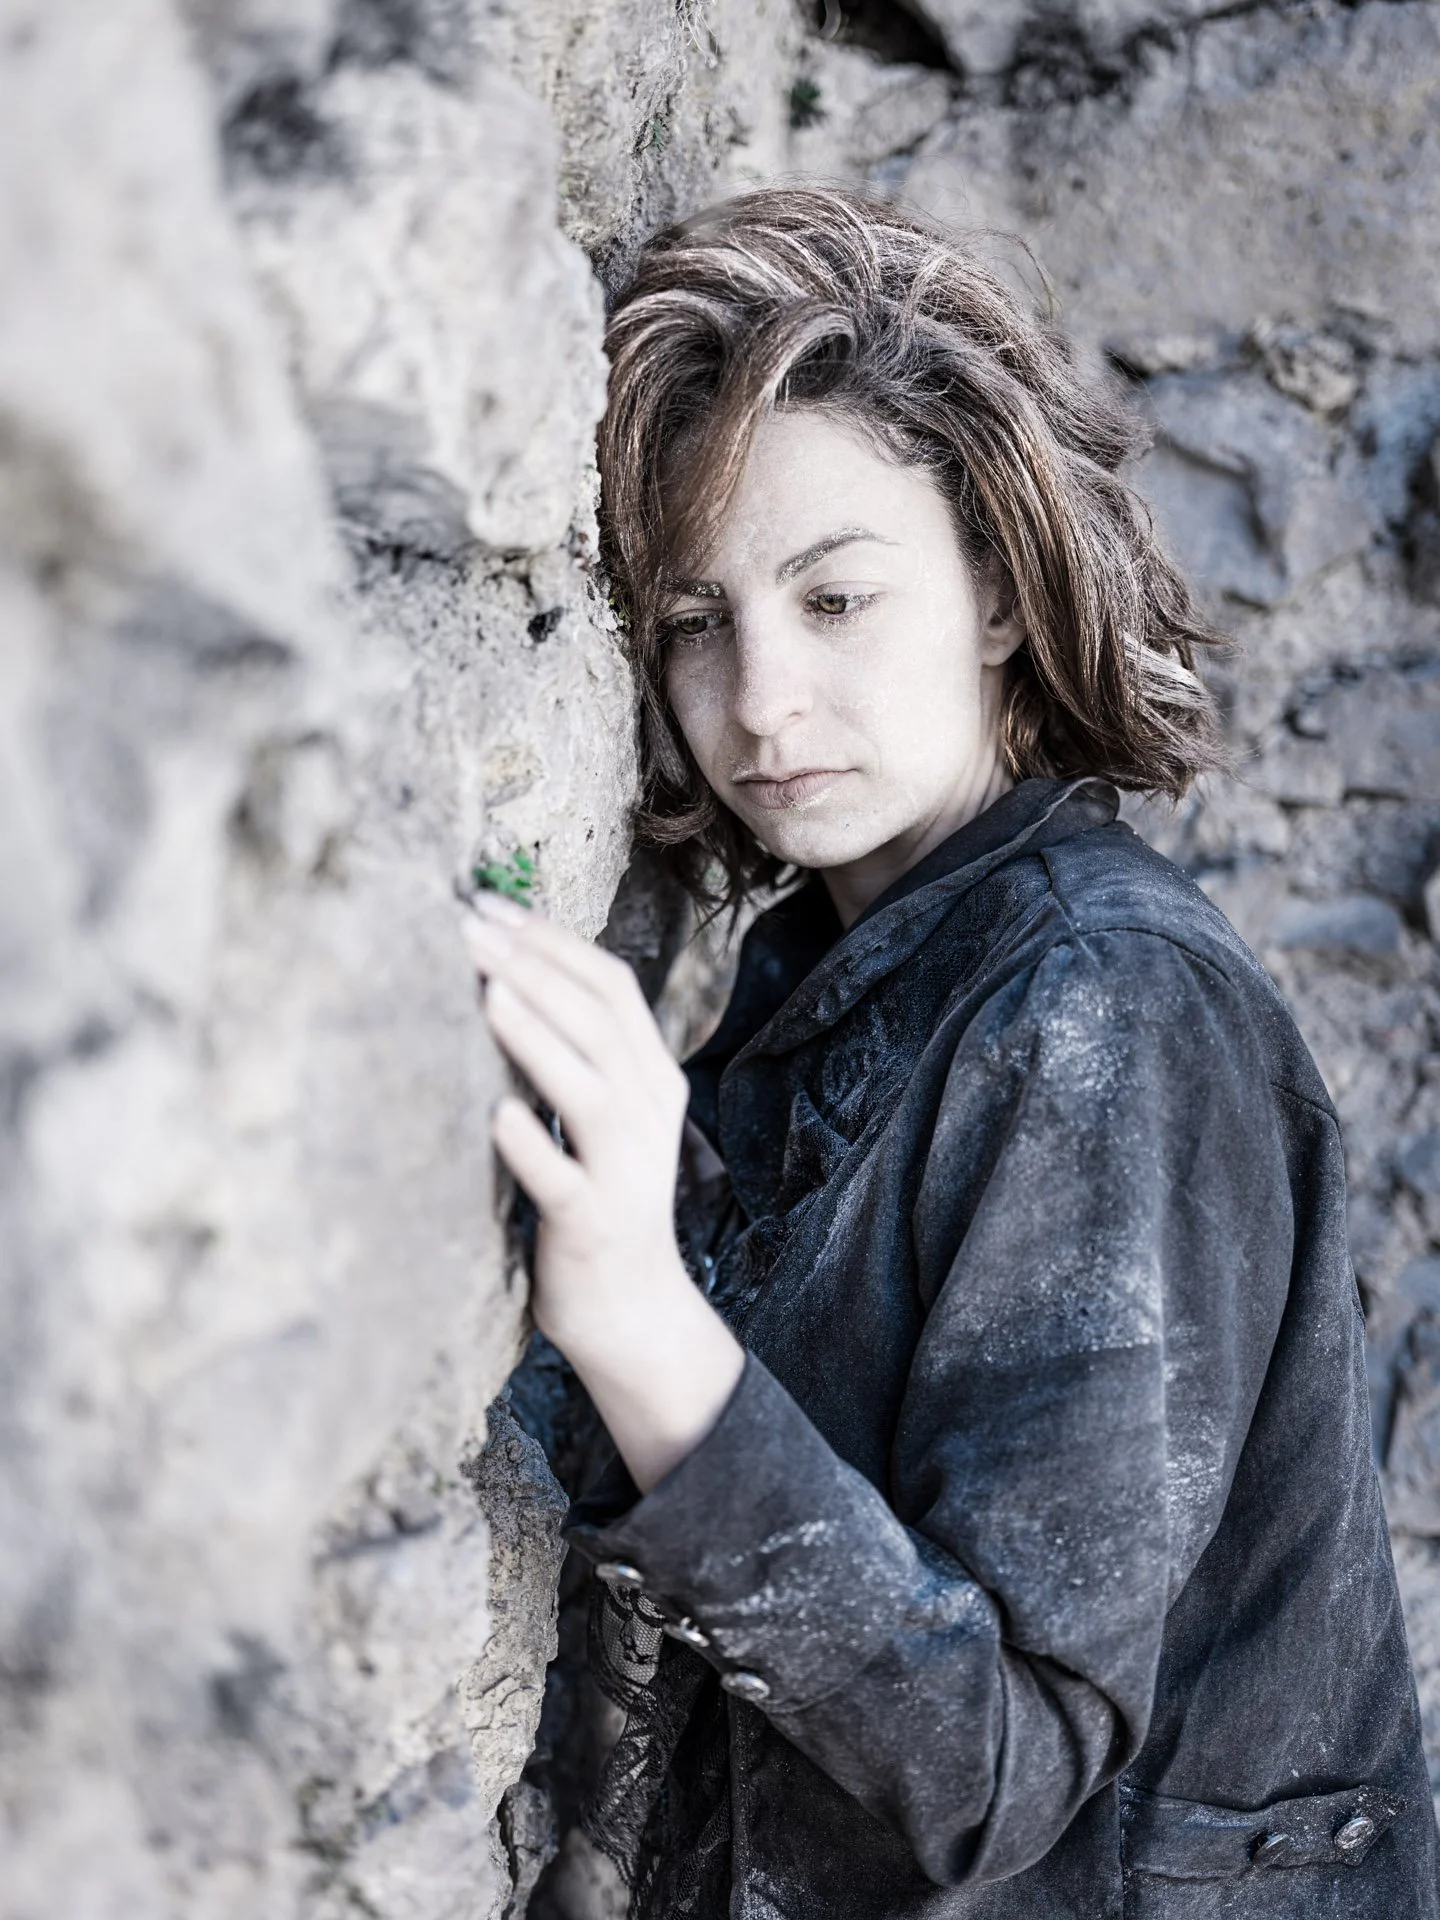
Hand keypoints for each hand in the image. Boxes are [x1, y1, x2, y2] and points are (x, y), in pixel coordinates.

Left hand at [462, 893, 743, 1490]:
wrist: (633, 1310)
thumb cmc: (599, 1200)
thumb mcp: (601, 1116)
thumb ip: (572, 1052)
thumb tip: (500, 974)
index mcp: (653, 1077)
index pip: (612, 987)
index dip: (551, 941)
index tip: (488, 906)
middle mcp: (649, 1113)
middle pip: (598, 1022)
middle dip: (533, 967)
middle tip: (468, 927)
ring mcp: (626, 1169)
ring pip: (590, 1088)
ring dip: (537, 1037)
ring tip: (486, 991)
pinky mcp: (593, 1223)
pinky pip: (563, 1178)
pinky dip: (531, 1144)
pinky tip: (495, 1114)